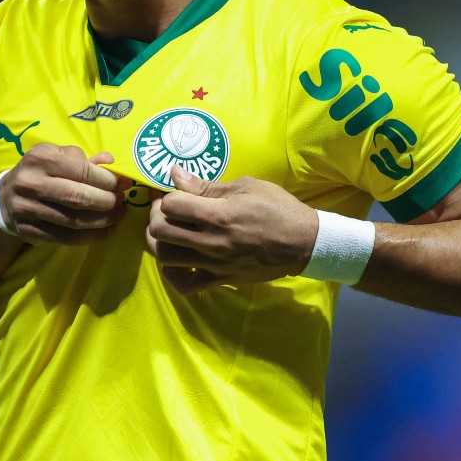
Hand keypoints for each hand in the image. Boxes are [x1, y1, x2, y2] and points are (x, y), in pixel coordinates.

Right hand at [0, 145, 132, 245]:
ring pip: (74, 220)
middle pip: (79, 197)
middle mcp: (31, 183)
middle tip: (121, 202)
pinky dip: (89, 237)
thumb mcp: (56, 156)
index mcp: (41, 158)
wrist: (5, 197)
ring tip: (118, 216)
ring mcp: (27, 209)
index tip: (123, 185)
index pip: (82, 171)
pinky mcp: (28, 230)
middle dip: (107, 202)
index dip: (108, 180)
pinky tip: (104, 232)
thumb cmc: (40, 172)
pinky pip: (65, 238)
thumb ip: (83, 159)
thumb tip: (111, 163)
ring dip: (102, 221)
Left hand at [145, 166, 318, 291]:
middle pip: (159, 232)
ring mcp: (213, 264)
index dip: (168, 195)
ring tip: (170, 232)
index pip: (170, 205)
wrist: (303, 242)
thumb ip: (206, 185)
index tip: (173, 192)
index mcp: (216, 214)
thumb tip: (176, 175)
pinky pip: (184, 285)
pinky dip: (173, 274)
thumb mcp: (245, 186)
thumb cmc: (277, 208)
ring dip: (161, 242)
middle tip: (167, 210)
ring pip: (165, 258)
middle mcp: (210, 242)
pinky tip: (177, 261)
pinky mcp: (220, 279)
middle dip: (157, 216)